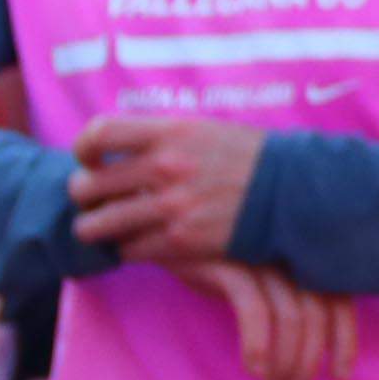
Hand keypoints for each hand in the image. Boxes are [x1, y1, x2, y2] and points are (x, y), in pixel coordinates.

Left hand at [68, 114, 268, 264]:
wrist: (295, 193)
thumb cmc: (251, 159)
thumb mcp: (206, 130)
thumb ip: (162, 137)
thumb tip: (120, 148)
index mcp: (170, 133)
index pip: (99, 134)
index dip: (83, 150)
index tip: (89, 160)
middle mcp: (165, 167)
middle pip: (89, 185)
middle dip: (84, 196)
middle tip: (93, 201)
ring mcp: (171, 205)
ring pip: (99, 225)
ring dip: (96, 228)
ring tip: (106, 228)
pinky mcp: (182, 240)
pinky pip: (130, 250)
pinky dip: (129, 249)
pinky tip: (141, 243)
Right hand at [168, 259, 359, 379]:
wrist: (164, 230)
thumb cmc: (218, 260)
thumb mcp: (259, 277)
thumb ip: (288, 297)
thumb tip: (311, 346)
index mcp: (303, 257)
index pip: (339, 300)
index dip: (345, 340)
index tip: (340, 375)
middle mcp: (289, 255)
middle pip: (317, 314)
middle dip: (309, 359)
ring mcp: (262, 258)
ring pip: (291, 316)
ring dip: (287, 359)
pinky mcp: (229, 263)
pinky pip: (254, 309)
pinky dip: (258, 343)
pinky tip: (254, 368)